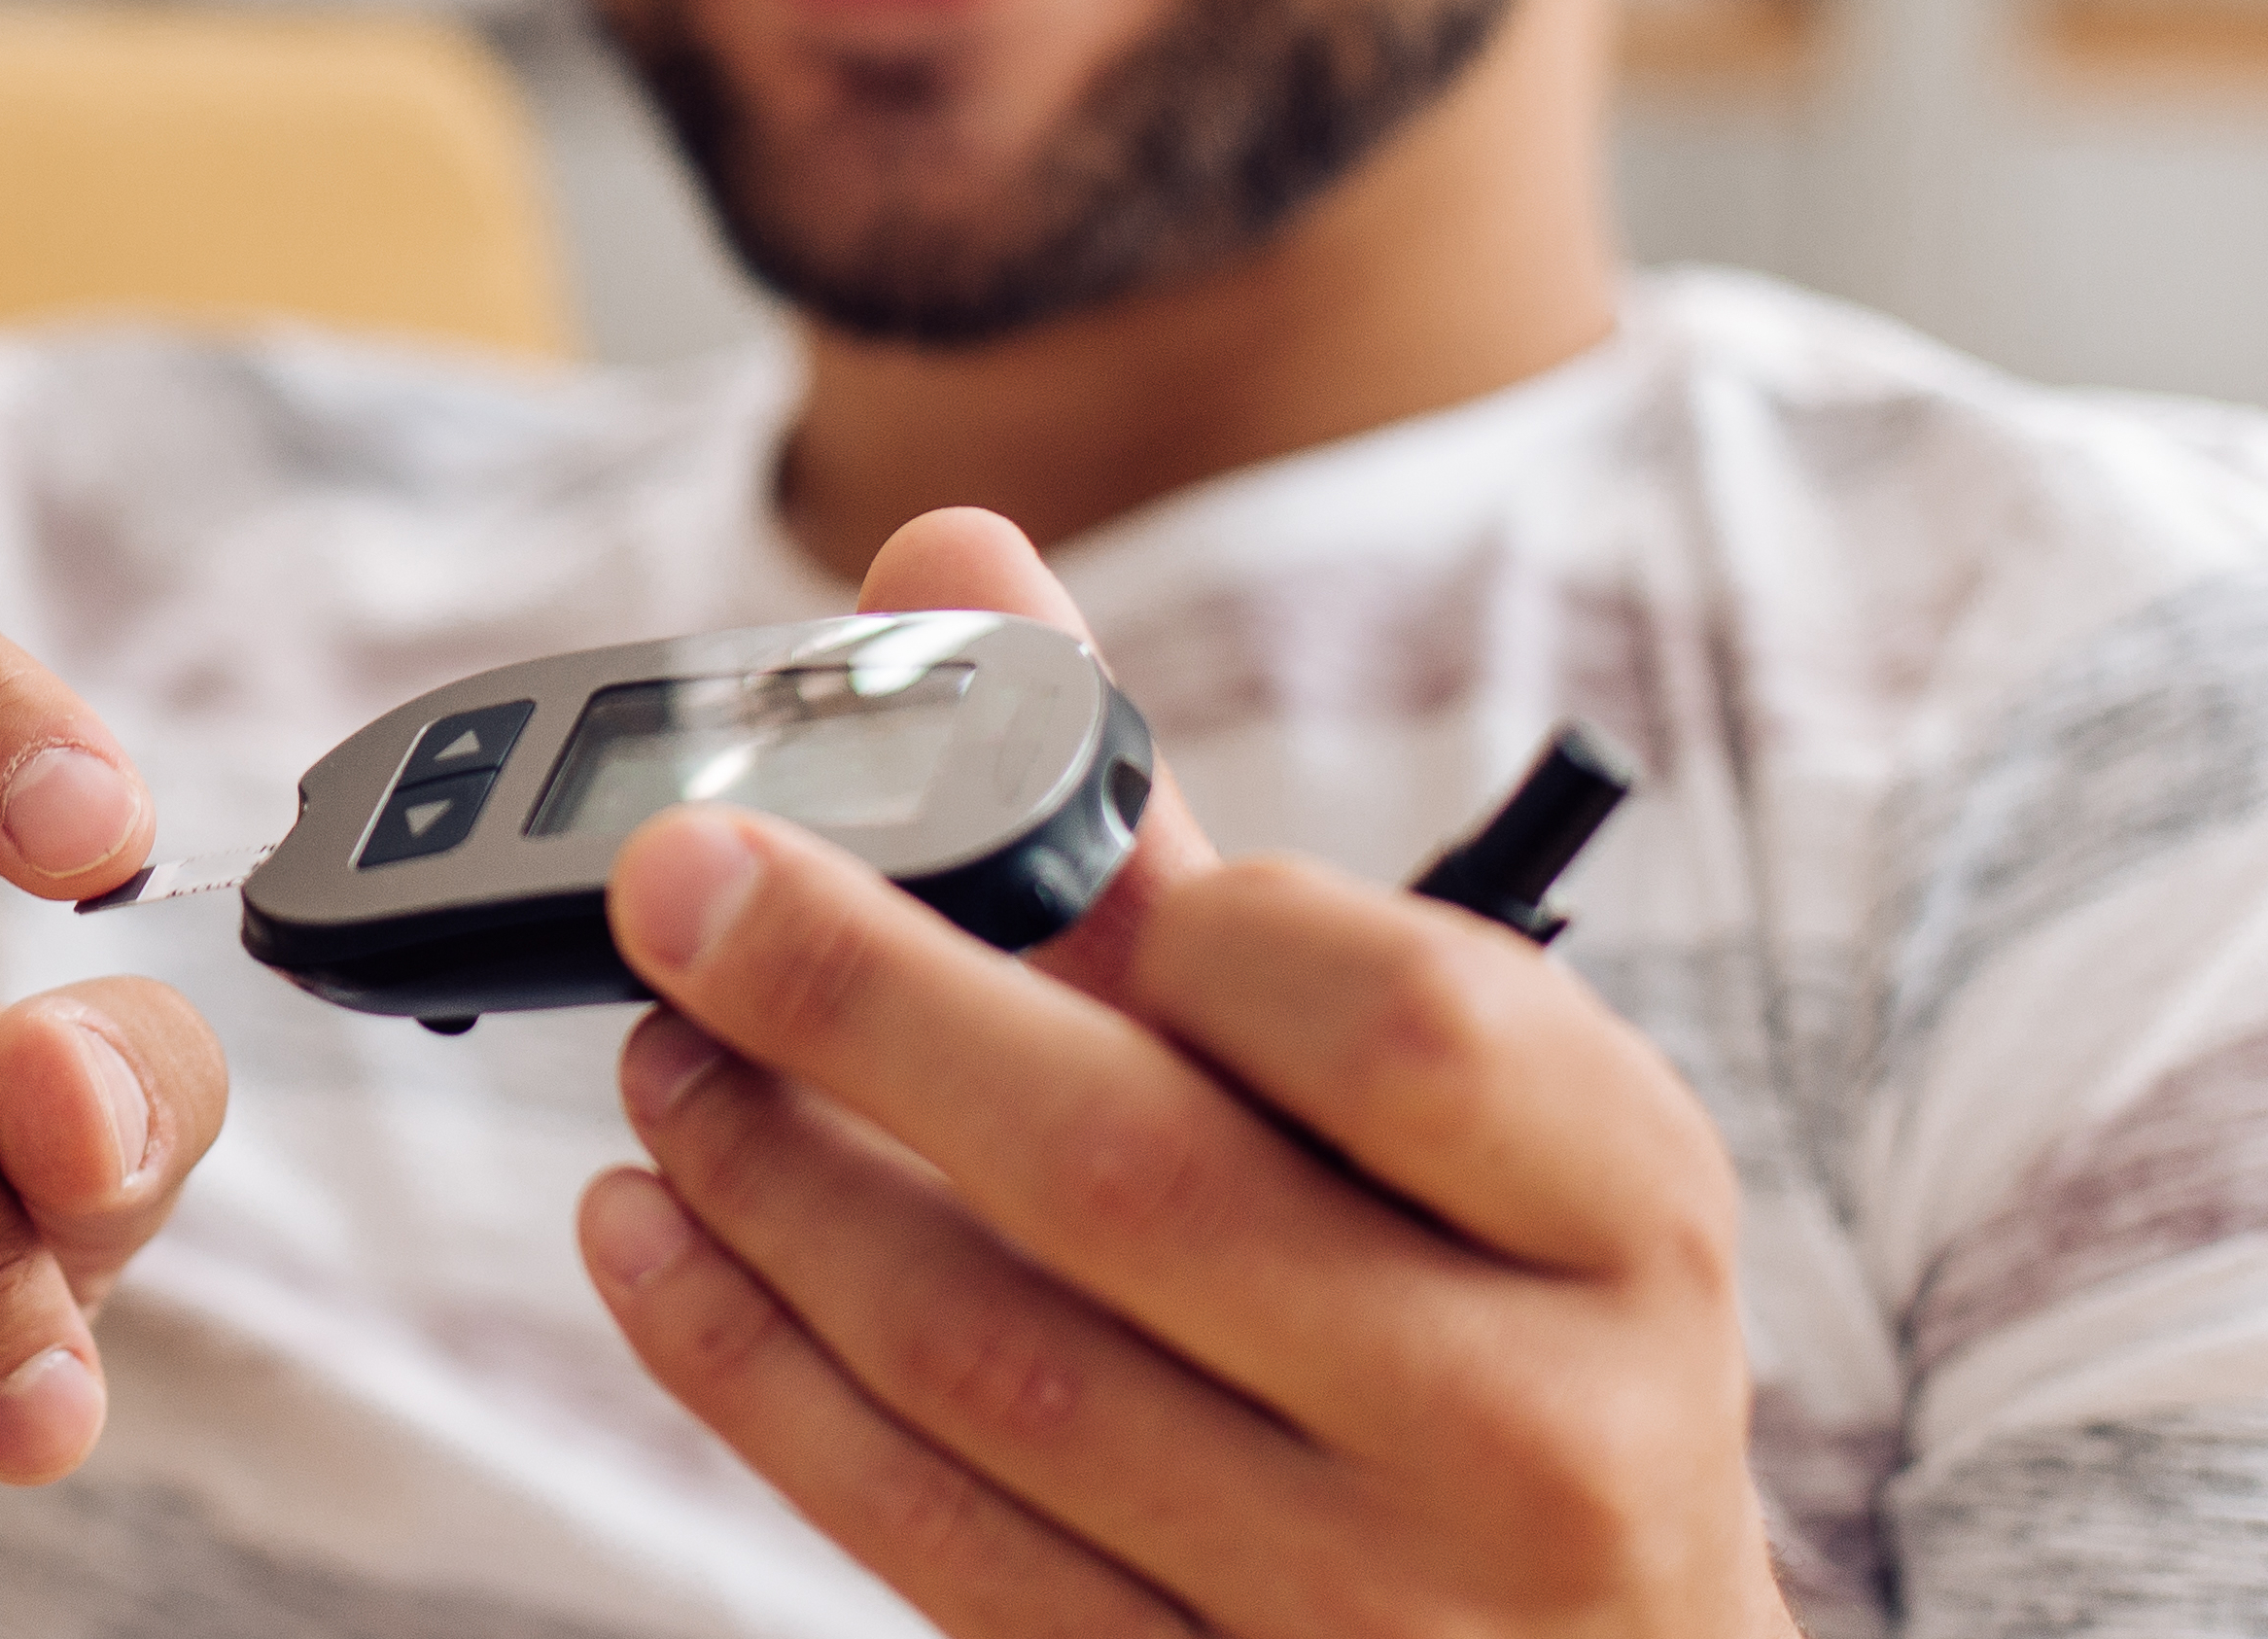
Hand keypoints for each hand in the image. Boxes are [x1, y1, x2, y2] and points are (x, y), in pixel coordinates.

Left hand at [573, 511, 1789, 1636]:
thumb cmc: (1490, 1316)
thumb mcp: (1434, 1101)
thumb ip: (1173, 847)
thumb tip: (946, 565)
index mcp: (1619, 1224)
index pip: (1396, 1024)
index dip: (1182, 918)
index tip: (1029, 839)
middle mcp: (1516, 1431)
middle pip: (1129, 1179)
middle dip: (855, 1002)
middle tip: (678, 879)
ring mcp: (1344, 1602)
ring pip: (987, 1365)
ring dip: (771, 1184)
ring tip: (663, 1054)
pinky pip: (915, 1532)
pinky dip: (747, 1365)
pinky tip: (648, 1235)